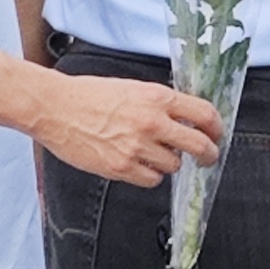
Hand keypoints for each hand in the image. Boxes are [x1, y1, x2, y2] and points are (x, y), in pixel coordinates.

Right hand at [38, 73, 221, 186]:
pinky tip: (137, 163)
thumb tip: (183, 118)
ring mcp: (137, 147)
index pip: (204, 114)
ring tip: (151, 152)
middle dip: (208, 154)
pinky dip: (149, 174)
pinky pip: (151, 180)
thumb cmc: (87, 95)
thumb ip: (159, 103)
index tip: (216, 134)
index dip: (216, 128)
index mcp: (157, 98)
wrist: (54, 107)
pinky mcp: (121, 167)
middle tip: (207, 157)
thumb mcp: (132, 88)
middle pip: (199, 146)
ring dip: (168, 162)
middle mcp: (151, 122)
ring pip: (174, 165)